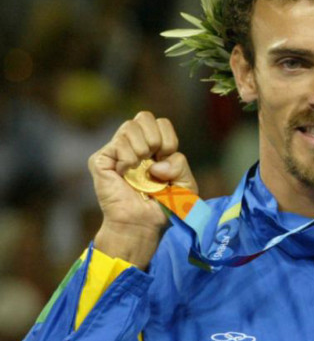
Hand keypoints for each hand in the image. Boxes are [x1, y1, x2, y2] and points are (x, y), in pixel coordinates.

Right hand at [88, 111, 196, 267]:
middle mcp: (134, 144)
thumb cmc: (163, 206)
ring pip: (129, 126)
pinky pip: (117, 144)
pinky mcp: (101, 159)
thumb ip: (182, 166)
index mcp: (154, 146)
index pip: (161, 122)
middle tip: (153, 159)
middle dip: (155, 138)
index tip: (167, 158)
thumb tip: (157, 163)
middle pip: (143, 116)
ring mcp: (116, 150)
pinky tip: (125, 174)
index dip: (168, 138)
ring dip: (141, 149)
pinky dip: (127, 159)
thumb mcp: (185, 186)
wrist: (142, 224)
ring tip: (140, 169)